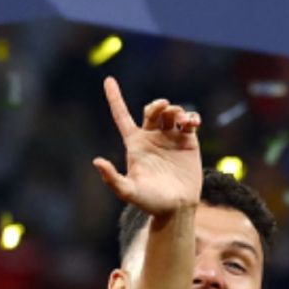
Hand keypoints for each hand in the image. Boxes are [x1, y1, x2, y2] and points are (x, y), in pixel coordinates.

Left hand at [90, 78, 202, 215]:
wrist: (176, 208)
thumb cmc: (149, 202)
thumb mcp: (128, 191)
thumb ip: (112, 178)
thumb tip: (96, 161)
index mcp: (134, 143)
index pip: (121, 115)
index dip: (115, 97)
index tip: (108, 80)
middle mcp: (151, 137)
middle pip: (152, 111)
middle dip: (158, 105)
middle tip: (165, 107)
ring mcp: (170, 138)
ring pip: (171, 113)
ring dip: (176, 110)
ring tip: (182, 120)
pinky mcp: (188, 142)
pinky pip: (189, 121)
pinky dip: (192, 117)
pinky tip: (192, 122)